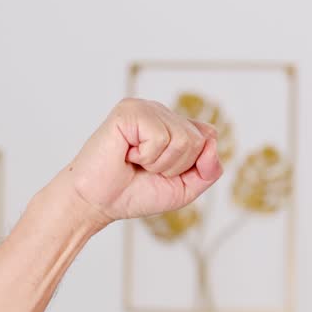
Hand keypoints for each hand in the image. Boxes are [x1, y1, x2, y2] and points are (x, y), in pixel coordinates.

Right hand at [63, 98, 222, 226]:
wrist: (98, 203)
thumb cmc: (135, 193)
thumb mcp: (184, 188)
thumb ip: (208, 170)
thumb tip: (212, 143)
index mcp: (174, 125)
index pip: (209, 137)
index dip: (193, 164)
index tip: (165, 173)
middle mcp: (161, 112)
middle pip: (198, 140)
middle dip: (175, 167)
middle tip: (147, 169)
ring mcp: (145, 108)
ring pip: (182, 139)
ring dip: (160, 163)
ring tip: (136, 162)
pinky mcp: (129, 110)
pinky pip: (160, 137)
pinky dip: (146, 156)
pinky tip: (127, 154)